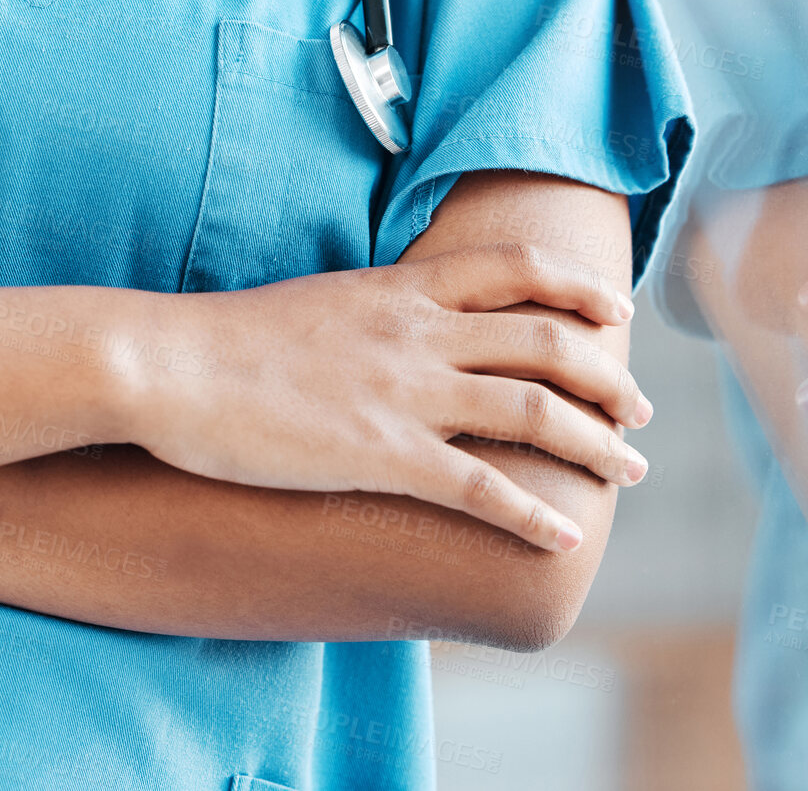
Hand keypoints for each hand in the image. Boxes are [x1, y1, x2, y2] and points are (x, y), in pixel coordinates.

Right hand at [133, 244, 649, 551]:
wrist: (167, 364)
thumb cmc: (222, 340)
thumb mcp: (314, 304)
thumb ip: (368, 314)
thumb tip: (391, 330)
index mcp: (398, 290)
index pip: (516, 269)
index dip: (580, 287)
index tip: (617, 311)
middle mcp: (417, 333)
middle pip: (548, 341)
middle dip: (610, 377)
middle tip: (639, 411)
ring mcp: (404, 393)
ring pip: (535, 410)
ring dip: (597, 443)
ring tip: (630, 470)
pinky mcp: (383, 454)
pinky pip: (481, 487)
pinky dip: (532, 515)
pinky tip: (563, 538)